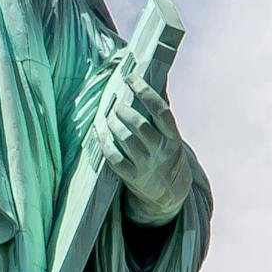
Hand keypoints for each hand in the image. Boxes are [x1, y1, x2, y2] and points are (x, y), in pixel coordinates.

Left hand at [93, 64, 191, 224]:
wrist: (170, 193)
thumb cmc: (167, 154)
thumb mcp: (171, 135)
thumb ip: (162, 111)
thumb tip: (157, 78)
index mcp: (173, 138)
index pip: (161, 111)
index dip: (145, 92)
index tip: (131, 78)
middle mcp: (161, 151)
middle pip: (139, 125)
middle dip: (124, 110)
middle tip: (116, 103)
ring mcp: (146, 165)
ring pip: (125, 140)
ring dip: (112, 124)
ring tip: (108, 117)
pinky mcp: (132, 177)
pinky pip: (114, 159)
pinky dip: (104, 144)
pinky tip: (99, 132)